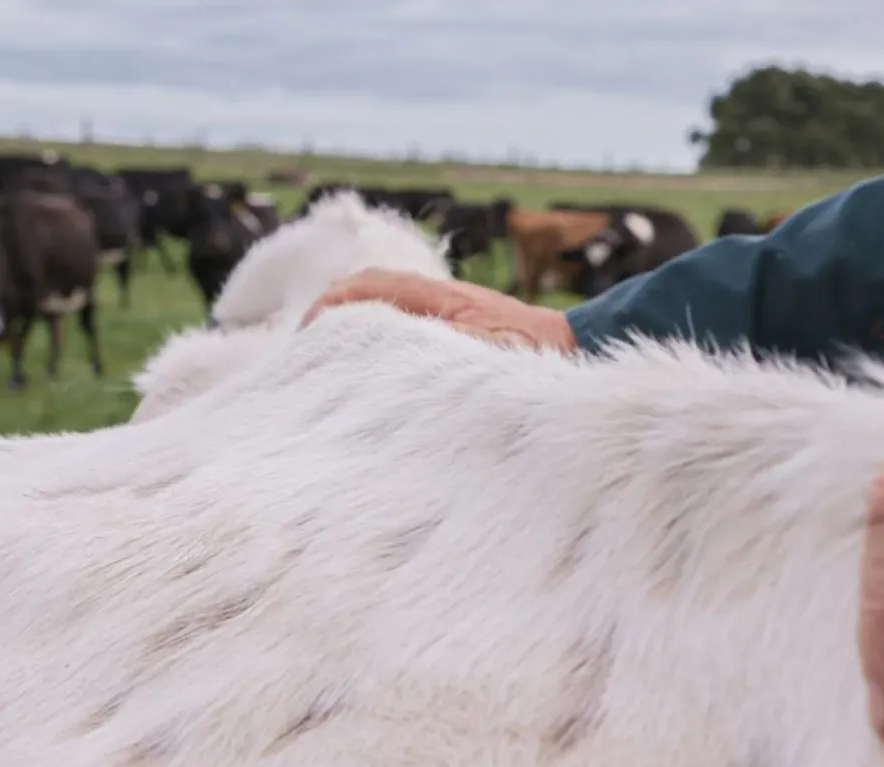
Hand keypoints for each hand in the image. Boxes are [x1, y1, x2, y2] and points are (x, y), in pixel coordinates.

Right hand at [298, 268, 578, 351]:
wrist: (575, 348)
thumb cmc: (534, 351)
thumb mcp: (482, 349)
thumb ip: (438, 340)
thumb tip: (388, 342)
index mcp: (439, 296)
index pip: (369, 287)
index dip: (332, 306)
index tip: (308, 333)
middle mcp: (438, 297)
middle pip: (370, 290)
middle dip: (334, 311)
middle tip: (308, 345)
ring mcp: (445, 310)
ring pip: (385, 305)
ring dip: (355, 322)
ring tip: (330, 354)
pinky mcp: (456, 328)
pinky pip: (404, 323)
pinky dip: (378, 333)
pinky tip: (373, 362)